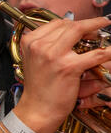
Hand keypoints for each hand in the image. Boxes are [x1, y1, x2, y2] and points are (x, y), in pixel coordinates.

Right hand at [13, 16, 110, 132]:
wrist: (37, 109)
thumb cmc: (38, 88)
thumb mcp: (34, 60)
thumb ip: (46, 45)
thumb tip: (68, 33)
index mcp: (30, 42)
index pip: (55, 23)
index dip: (72, 23)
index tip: (83, 26)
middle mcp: (39, 46)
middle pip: (68, 25)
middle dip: (86, 25)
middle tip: (97, 29)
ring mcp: (53, 55)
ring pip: (80, 31)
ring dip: (96, 30)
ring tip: (102, 36)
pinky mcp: (68, 67)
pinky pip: (95, 53)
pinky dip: (107, 51)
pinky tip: (110, 51)